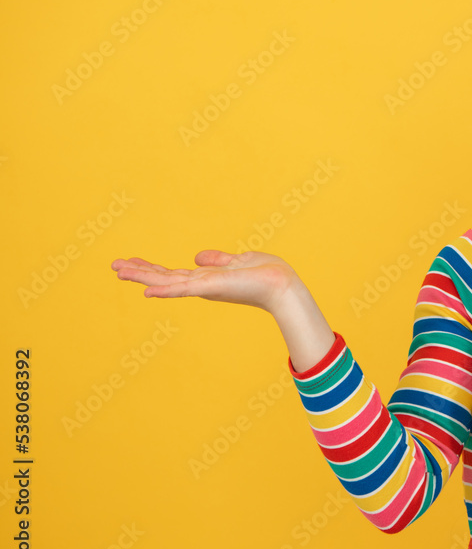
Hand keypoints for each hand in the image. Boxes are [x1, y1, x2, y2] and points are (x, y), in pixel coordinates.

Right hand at [111, 250, 298, 314]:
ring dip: (142, 277)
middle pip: (164, 278)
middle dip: (139, 272)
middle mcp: (202, 284)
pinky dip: (166, 291)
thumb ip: (218, 259)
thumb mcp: (237, 261)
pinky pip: (185, 290)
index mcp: (207, 278)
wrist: (282, 284)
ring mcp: (205, 287)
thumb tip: (197, 256)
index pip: (173, 273)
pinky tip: (147, 292)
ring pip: (167, 282)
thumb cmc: (265, 274)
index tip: (130, 262)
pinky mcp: (212, 288)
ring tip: (118, 272)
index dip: (151, 269)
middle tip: (113, 267)